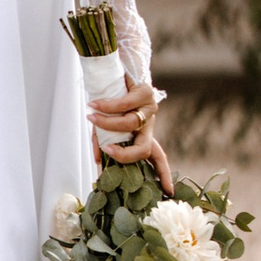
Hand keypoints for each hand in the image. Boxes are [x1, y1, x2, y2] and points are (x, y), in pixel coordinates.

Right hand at [88, 77, 172, 195]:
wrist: (114, 68)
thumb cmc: (108, 99)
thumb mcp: (106, 124)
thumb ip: (104, 141)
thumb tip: (99, 160)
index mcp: (143, 134)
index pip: (158, 158)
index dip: (164, 175)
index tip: (169, 192)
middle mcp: (149, 124)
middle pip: (145, 148)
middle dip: (126, 155)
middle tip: (108, 152)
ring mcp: (149, 108)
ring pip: (129, 124)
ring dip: (107, 123)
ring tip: (91, 117)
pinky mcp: (145, 91)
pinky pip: (124, 104)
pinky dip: (106, 106)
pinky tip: (94, 105)